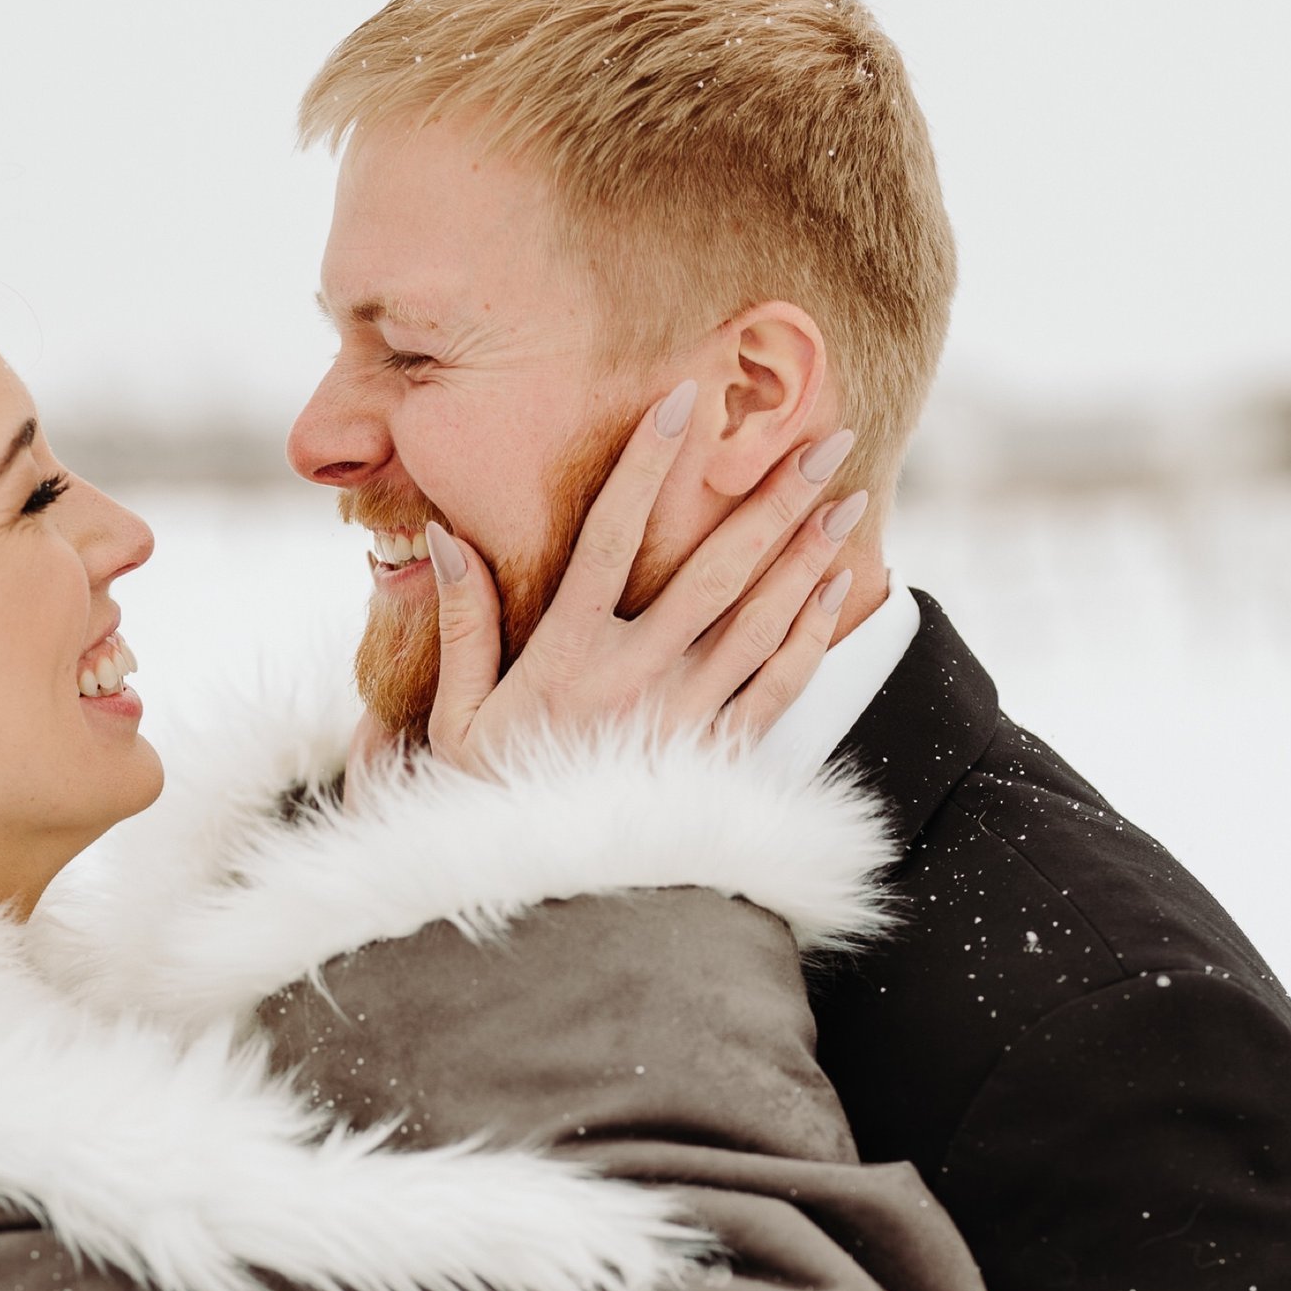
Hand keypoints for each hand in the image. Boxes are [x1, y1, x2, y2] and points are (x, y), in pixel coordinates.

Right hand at [421, 388, 865, 776]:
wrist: (530, 888)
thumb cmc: (485, 794)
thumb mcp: (454, 715)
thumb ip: (460, 624)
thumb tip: (444, 537)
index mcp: (566, 657)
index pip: (609, 539)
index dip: (644, 467)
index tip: (681, 402)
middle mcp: (634, 681)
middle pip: (713, 573)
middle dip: (771, 501)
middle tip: (823, 440)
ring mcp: (682, 720)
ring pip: (759, 625)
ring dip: (806, 558)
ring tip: (846, 500)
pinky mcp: (714, 758)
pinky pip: (776, 690)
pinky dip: (809, 637)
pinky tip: (834, 591)